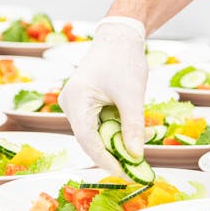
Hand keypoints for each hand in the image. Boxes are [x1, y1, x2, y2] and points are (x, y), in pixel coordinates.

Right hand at [58, 17, 147, 176]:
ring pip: (96, 133)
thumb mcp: (132, 95)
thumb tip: (136, 155)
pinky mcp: (85, 104)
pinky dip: (116, 130)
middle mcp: (70, 104)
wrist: (119, 37)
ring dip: (116, 142)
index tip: (125, 173)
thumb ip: (132, 126)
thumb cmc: (123, 59)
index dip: (106, 159)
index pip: (88, 140)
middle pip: (90, 139)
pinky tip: (134, 135)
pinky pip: (99, 124)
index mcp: (76, 101)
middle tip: (135, 167)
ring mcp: (76, 104)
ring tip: (139, 150)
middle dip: (113, 153)